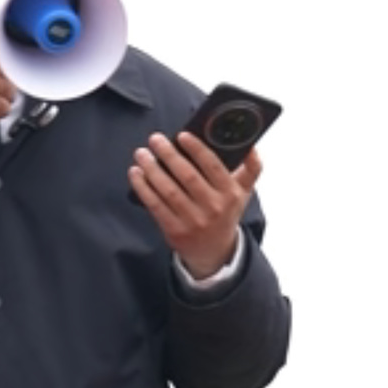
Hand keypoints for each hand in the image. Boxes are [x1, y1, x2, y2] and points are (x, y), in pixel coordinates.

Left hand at [130, 131, 259, 280]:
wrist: (214, 252)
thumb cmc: (226, 213)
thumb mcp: (243, 192)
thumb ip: (251, 168)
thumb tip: (251, 144)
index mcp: (230, 194)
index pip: (212, 166)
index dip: (196, 149)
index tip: (181, 135)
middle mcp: (213, 208)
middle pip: (187, 176)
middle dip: (168, 154)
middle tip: (155, 139)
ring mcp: (193, 221)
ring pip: (169, 190)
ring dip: (152, 169)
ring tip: (141, 154)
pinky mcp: (175, 231)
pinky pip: (156, 206)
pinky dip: (143, 188)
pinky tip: (136, 173)